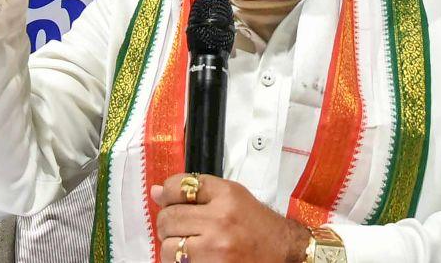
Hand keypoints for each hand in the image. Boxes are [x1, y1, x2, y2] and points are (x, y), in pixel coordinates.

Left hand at [153, 173, 309, 262]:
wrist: (283, 253)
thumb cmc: (257, 224)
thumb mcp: (233, 196)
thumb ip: (197, 191)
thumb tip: (157, 191)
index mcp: (226, 195)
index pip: (180, 186)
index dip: (168, 192)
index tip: (168, 198)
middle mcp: (220, 220)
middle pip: (169, 217)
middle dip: (167, 221)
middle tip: (178, 225)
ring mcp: (215, 249)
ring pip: (167, 245)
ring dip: (171, 245)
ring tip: (186, 244)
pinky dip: (179, 261)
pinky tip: (193, 257)